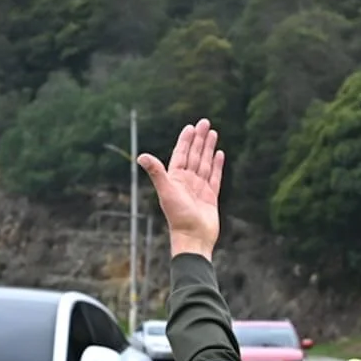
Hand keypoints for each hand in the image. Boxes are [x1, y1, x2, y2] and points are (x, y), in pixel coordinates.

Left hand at [137, 118, 223, 259]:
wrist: (193, 238)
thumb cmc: (178, 217)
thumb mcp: (166, 191)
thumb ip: (156, 172)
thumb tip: (141, 156)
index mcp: (175, 179)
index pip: (181, 154)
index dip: (186, 140)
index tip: (191, 127)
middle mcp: (187, 182)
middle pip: (194, 155)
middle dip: (199, 139)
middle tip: (205, 122)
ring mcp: (200, 189)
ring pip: (205, 163)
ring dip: (208, 148)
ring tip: (214, 133)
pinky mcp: (211, 197)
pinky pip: (215, 177)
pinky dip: (217, 165)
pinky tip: (219, 154)